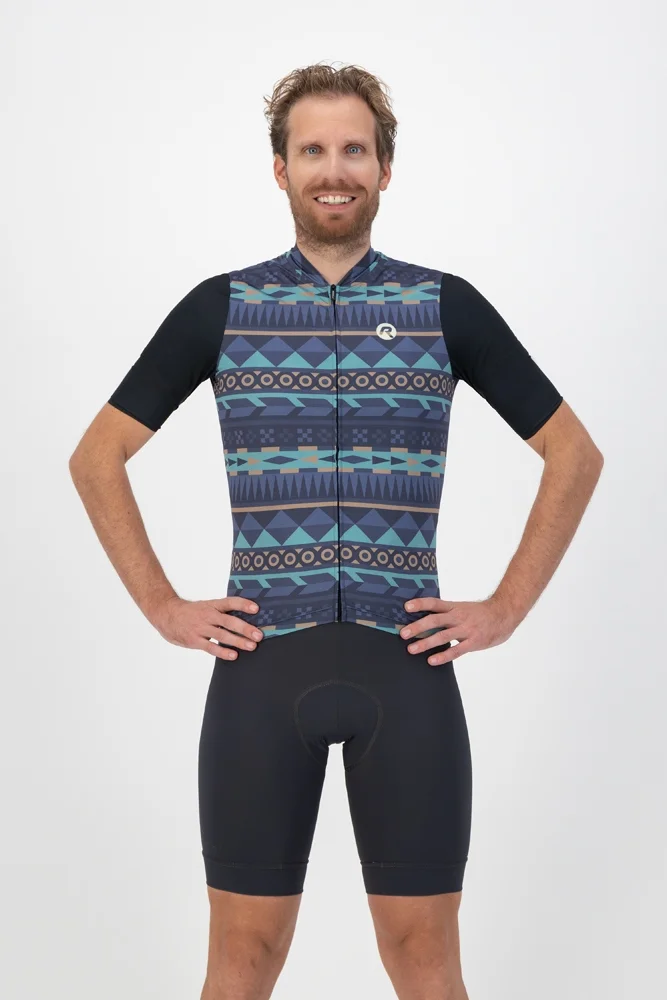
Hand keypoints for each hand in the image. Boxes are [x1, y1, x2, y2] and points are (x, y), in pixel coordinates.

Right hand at [148, 596, 262, 659]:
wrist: (166, 614)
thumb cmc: (191, 611)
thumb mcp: (205, 606)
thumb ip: (221, 612)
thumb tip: (244, 617)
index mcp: (212, 605)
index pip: (230, 602)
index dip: (243, 604)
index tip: (256, 608)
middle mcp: (208, 615)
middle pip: (229, 621)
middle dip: (245, 628)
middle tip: (259, 635)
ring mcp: (201, 628)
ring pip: (222, 635)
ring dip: (238, 641)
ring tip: (252, 646)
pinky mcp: (194, 640)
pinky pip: (211, 647)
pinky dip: (223, 652)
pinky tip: (234, 655)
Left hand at [400, 596, 515, 664]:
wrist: (504, 614)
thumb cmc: (481, 613)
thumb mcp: (463, 608)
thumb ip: (447, 613)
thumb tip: (426, 619)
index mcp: (454, 607)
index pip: (434, 603)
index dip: (420, 604)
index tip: (406, 606)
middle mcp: (458, 617)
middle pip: (435, 620)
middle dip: (418, 627)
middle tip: (403, 633)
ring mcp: (466, 629)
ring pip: (443, 636)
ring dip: (426, 643)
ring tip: (411, 649)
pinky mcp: (474, 642)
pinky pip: (456, 650)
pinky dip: (443, 656)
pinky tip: (432, 660)